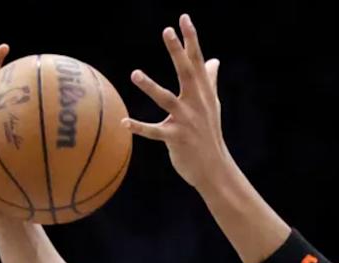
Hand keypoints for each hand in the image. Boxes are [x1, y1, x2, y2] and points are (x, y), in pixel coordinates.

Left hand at [126, 14, 229, 190]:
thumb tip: (214, 60)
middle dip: (178, 52)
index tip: (184, 18)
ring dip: (151, 87)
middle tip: (168, 31)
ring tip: (135, 74)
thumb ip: (211, 81)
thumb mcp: (212, 105)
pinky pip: (155, 132)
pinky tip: (123, 123)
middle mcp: (196, 104)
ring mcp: (187, 121)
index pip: (197, 62)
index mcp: (203, 94)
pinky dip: (139, 128)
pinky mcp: (176, 139)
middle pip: (187, 73)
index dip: (191, 40)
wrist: (215, 169)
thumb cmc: (210, 134)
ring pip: (167, 100)